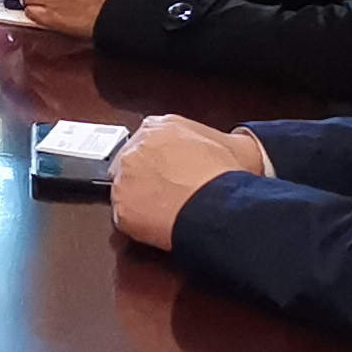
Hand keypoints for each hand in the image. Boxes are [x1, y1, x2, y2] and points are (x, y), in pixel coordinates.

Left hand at [109, 117, 270, 247]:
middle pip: (133, 163)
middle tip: (169, 193)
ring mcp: (124, 178)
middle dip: (147, 177)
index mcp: (157, 127)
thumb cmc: (225, 175)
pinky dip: (140, 224)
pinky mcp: (121, 208)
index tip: (169, 171)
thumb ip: (213, 137)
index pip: (149, 140)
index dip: (160, 159)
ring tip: (167, 211)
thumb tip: (227, 144)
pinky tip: (161, 225)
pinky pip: (126, 218)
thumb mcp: (229, 142)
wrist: (217, 204)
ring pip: (126, 190)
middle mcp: (134, 148)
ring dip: (142, 200)